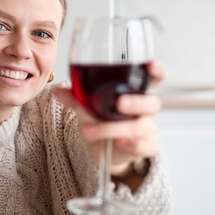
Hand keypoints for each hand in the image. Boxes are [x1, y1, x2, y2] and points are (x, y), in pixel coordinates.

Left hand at [53, 60, 164, 179]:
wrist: (102, 149)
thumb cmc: (100, 120)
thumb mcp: (87, 108)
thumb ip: (76, 98)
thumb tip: (58, 91)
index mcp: (134, 92)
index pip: (153, 78)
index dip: (156, 71)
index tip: (150, 65)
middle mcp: (144, 109)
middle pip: (151, 103)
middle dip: (137, 102)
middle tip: (120, 103)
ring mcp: (147, 129)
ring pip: (141, 126)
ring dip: (115, 128)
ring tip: (91, 130)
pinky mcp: (146, 146)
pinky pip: (145, 146)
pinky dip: (131, 144)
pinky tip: (118, 142)